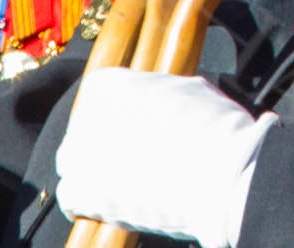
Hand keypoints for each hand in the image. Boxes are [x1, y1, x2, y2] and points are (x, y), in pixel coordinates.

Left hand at [56, 68, 270, 247]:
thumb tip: (160, 105)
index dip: (118, 122)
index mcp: (109, 84)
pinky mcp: (82, 191)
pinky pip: (71, 199)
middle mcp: (85, 114)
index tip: (133, 135)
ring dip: (95, 176)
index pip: (98, 103)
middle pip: (84, 134)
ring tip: (127, 187)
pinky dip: (89, 206)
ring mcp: (79, 153)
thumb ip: (159, 96)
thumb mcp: (188, 90)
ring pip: (74, 165)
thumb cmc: (215, 128)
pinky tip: (112, 208)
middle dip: (104, 149)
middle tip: (134, 163)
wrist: (222, 171)